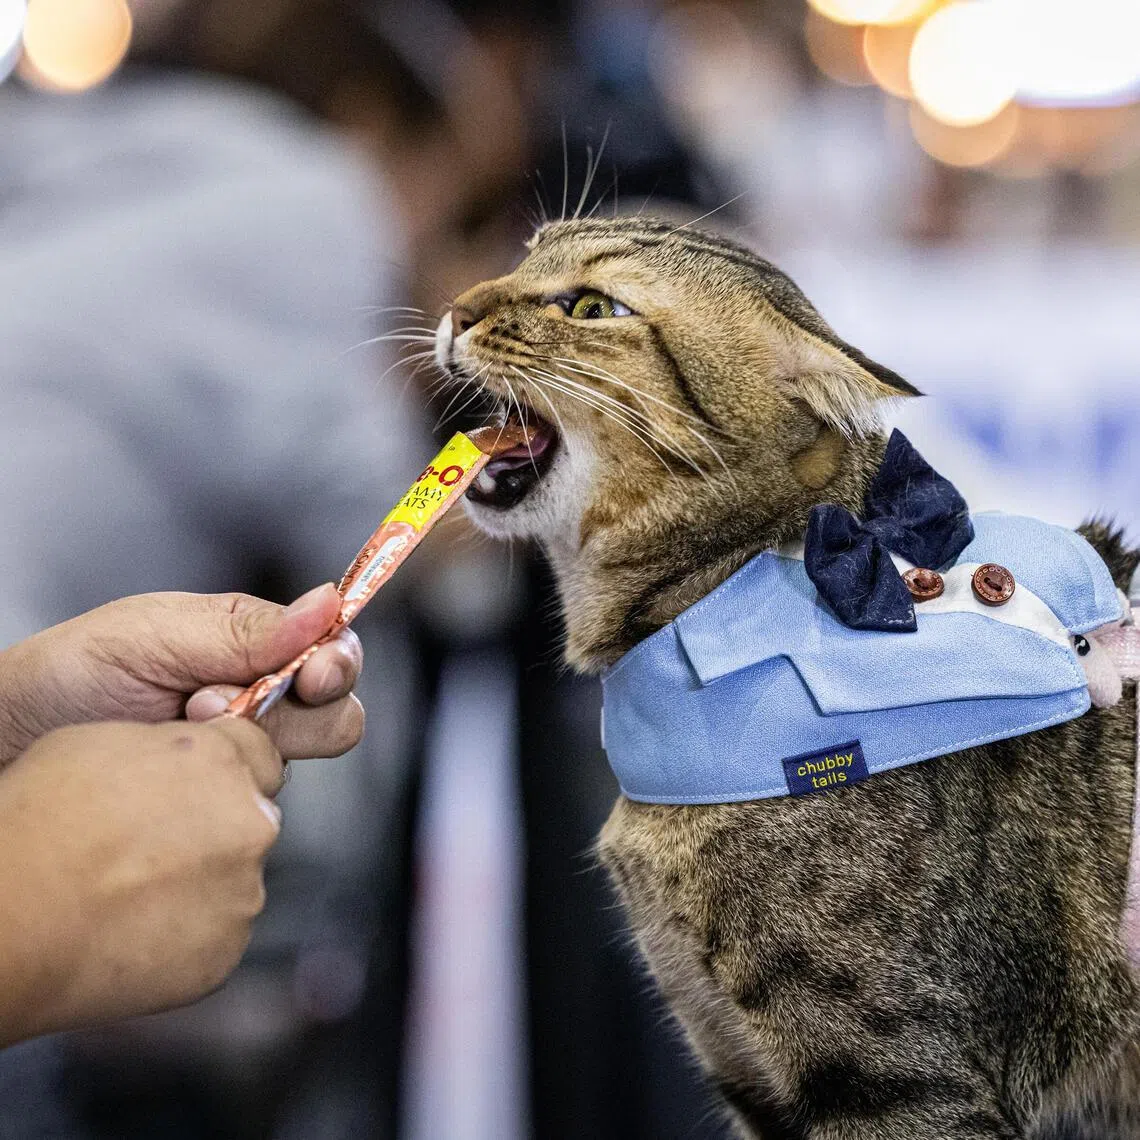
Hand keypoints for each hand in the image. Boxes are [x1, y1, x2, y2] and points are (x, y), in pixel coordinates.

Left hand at [0, 586, 363, 765]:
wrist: (10, 746)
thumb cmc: (72, 676)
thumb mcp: (156, 634)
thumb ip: (246, 628)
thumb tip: (329, 601)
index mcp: (256, 641)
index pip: (335, 650)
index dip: (336, 663)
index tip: (313, 674)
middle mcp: (263, 698)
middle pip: (337, 712)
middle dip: (290, 710)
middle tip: (212, 702)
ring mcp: (245, 752)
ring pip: (301, 759)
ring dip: (248, 744)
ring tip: (180, 729)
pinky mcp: (226, 800)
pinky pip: (258, 801)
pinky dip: (224, 786)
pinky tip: (175, 771)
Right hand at [0, 719, 283, 1043]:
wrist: (12, 916)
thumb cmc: (40, 827)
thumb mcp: (103, 742)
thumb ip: (170, 748)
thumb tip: (186, 758)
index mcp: (221, 764)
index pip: (260, 753)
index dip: (227, 769)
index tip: (201, 785)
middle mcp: (249, 824)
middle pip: (252, 817)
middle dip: (216, 825)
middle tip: (153, 845)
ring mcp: (242, 892)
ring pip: (236, 878)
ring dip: (201, 881)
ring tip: (133, 890)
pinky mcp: (226, 951)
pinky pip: (216, 932)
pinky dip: (186, 931)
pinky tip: (134, 927)